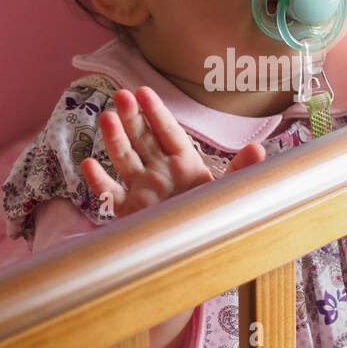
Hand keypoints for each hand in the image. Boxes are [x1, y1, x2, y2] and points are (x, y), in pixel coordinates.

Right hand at [80, 86, 265, 217]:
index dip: (156, 112)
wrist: (198, 256)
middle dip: (131, 117)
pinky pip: (109, 195)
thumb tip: (258, 149)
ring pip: (124, 160)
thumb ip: (241, 171)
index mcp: (185, 164)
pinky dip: (98, 181)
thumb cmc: (215, 219)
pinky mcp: (129, 212)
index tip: (144, 91)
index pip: (168, 132)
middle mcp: (160, 173)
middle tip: (121, 95)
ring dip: (114, 139)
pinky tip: (88, 164)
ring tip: (106, 118)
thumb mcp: (230, 193)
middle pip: (142, 139)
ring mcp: (142, 190)